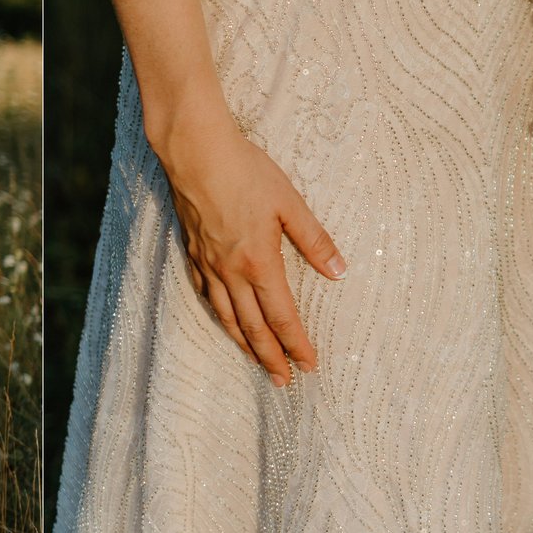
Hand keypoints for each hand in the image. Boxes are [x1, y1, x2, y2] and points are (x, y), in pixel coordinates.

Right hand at [155, 104, 345, 385]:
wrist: (195, 151)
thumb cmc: (246, 172)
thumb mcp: (289, 203)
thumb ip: (314, 240)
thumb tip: (340, 271)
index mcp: (259, 262)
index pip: (282, 316)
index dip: (296, 344)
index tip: (309, 366)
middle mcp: (231, 271)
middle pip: (253, 326)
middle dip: (270, 356)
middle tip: (283, 381)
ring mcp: (208, 263)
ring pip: (227, 315)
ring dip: (243, 342)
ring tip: (256, 360)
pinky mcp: (192, 250)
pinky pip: (205, 293)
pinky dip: (218, 313)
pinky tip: (223, 317)